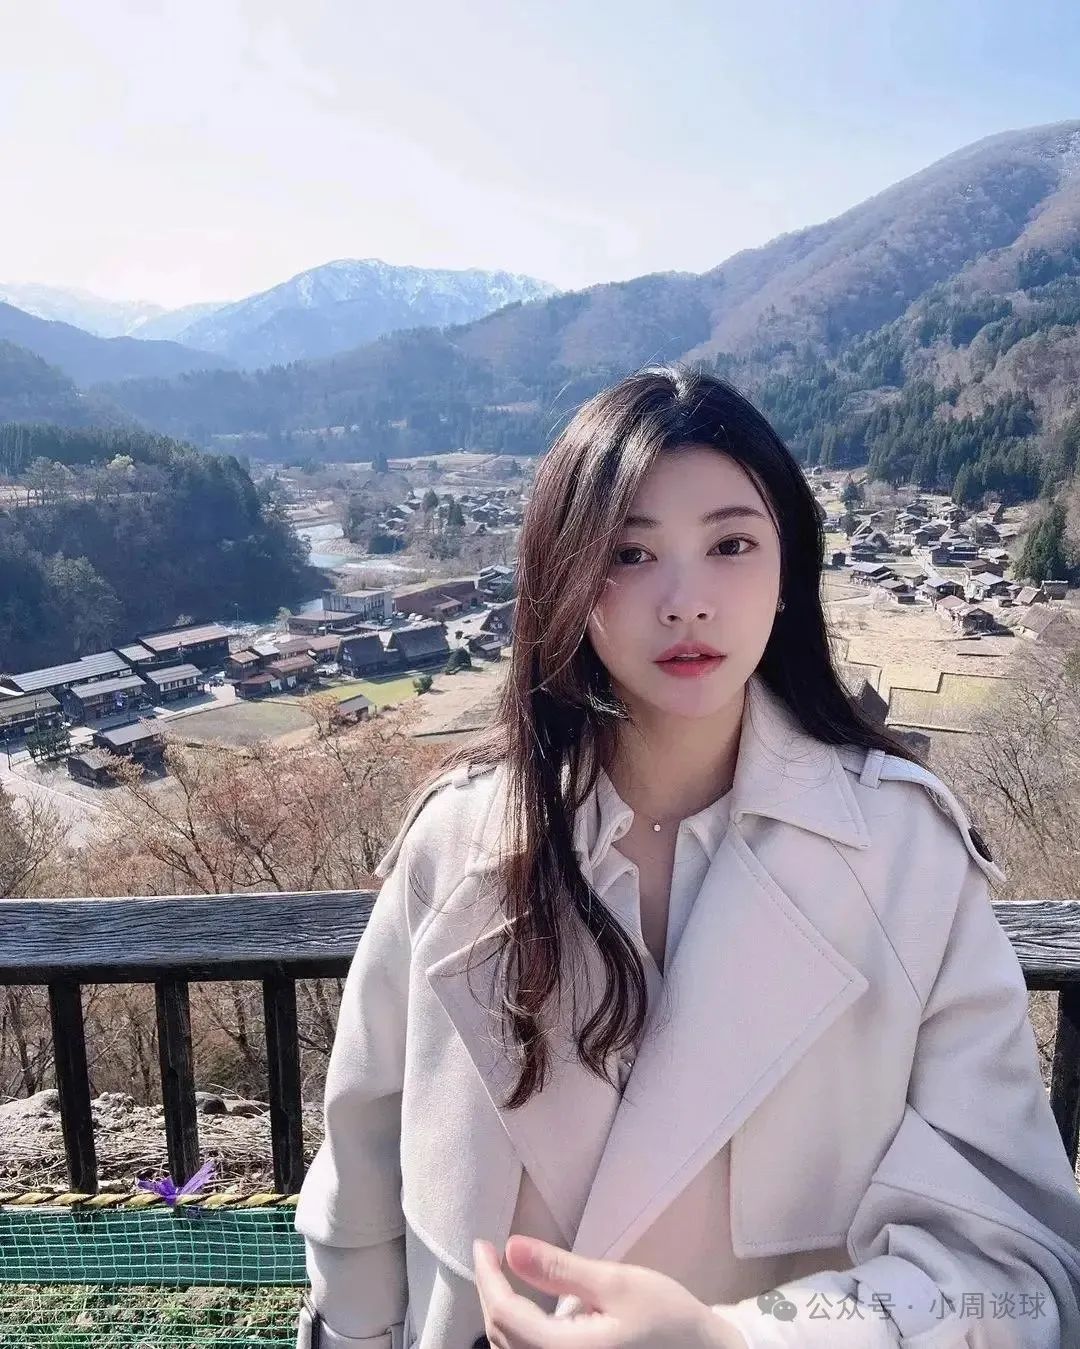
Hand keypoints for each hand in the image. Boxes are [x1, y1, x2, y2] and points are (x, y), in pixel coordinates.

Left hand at [472, 1235, 748, 1347]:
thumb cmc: (668, 1320)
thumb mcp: (618, 1284)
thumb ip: (560, 1269)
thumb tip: (511, 1248)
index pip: (503, 1315)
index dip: (487, 1277)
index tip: (483, 1244)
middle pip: (502, 1337)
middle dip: (490, 1293)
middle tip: (491, 1256)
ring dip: (502, 1315)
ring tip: (506, 1279)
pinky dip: (520, 1334)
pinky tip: (530, 1312)